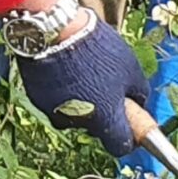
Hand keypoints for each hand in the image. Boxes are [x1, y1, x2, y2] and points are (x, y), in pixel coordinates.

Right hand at [17, 17, 151, 156]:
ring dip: (81, 102)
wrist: (55, 32)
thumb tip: (138, 103)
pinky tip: (65, 70)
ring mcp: (56, 112)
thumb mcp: (130, 68)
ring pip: (74, 116)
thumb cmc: (97, 50)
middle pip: (97, 129)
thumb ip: (138, 93)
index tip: (131, 123)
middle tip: (106, 87)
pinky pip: (55, 102)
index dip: (129, 135)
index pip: (121, 146)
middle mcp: (80, 122)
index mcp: (106, 118)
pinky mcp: (38, 100)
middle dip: (103, 114)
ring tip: (83, 73)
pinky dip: (62, 92)